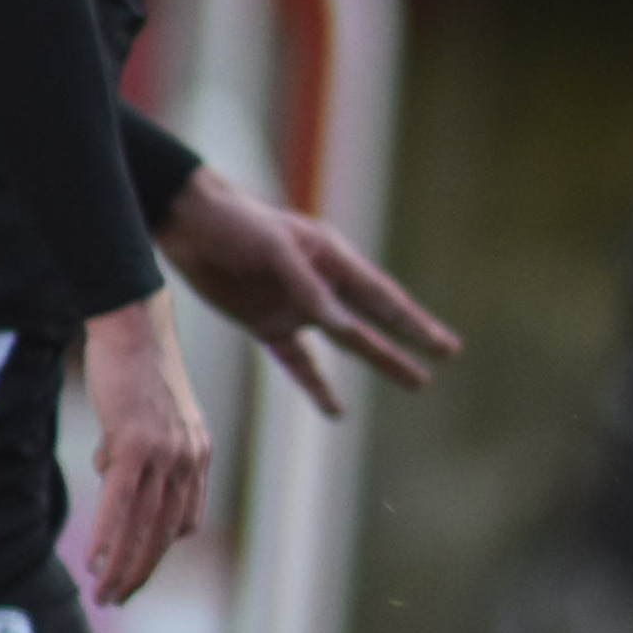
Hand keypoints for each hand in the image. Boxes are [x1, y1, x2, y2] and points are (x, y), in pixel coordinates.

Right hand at [75, 295, 213, 605]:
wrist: (134, 326)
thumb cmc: (136, 367)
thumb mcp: (149, 415)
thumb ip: (135, 448)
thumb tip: (108, 471)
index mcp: (198, 455)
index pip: (184, 519)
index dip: (160, 549)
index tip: (138, 571)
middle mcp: (189, 459)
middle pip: (165, 533)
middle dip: (142, 571)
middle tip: (118, 598)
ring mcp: (165, 453)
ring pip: (144, 525)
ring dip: (123, 566)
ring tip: (104, 594)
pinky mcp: (136, 443)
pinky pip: (121, 503)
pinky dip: (108, 537)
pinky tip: (94, 562)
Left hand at [157, 165, 463, 418]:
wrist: (186, 223)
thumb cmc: (235, 224)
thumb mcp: (274, 250)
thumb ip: (309, 289)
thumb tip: (343, 327)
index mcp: (332, 258)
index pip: (383, 297)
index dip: (415, 323)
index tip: (445, 345)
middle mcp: (322, 285)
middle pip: (376, 319)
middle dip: (411, 339)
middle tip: (446, 355)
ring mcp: (296, 306)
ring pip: (347, 342)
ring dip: (381, 360)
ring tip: (416, 381)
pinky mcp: (266, 323)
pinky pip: (299, 361)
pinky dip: (317, 385)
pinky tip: (337, 409)